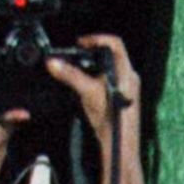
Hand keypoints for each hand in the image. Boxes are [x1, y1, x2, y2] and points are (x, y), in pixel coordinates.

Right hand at [47, 33, 139, 151]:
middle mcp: (129, 77)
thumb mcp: (87, 92)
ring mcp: (127, 88)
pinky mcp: (122, 97)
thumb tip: (54, 63)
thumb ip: (70, 75)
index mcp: (125, 71)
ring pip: (109, 68)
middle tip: (76, 54)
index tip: (80, 43)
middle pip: (111, 54)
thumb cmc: (111, 120)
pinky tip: (86, 86)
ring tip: (78, 70)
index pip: (114, 43)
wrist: (119, 145)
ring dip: (93, 66)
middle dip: (92, 53)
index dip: (96, 38)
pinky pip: (109, 80)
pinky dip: (96, 78)